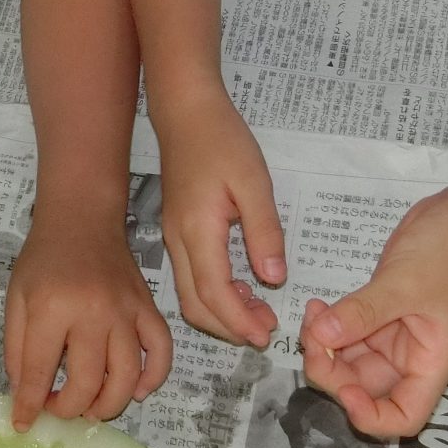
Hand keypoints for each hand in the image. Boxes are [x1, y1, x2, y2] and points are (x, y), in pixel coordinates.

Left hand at [5, 205, 172, 430]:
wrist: (82, 219)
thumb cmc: (43, 259)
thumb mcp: (16, 299)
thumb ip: (17, 348)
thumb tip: (24, 395)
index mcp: (52, 308)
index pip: (40, 371)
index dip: (30, 405)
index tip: (24, 424)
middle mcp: (92, 313)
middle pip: (87, 381)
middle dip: (70, 408)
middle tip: (59, 409)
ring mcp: (125, 311)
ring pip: (127, 375)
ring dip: (110, 404)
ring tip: (93, 409)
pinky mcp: (148, 308)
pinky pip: (162, 350)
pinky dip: (154, 377)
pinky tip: (137, 391)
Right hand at [152, 87, 286, 346]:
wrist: (186, 112)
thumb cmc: (222, 140)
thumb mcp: (254, 181)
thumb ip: (265, 230)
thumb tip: (274, 278)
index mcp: (197, 231)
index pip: (214, 294)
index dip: (239, 322)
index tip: (267, 335)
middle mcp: (178, 241)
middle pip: (195, 305)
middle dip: (229, 327)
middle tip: (266, 331)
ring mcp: (174, 237)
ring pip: (190, 293)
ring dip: (222, 313)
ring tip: (259, 313)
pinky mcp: (177, 231)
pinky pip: (190, 276)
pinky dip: (214, 293)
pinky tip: (242, 287)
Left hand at [300, 189, 447, 438]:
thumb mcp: (406, 282)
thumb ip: (363, 312)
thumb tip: (322, 336)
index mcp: (430, 363)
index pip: (403, 416)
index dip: (371, 416)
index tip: (344, 391)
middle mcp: (411, 357)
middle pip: (365, 389)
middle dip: (334, 371)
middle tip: (312, 336)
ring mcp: (394, 336)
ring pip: (350, 361)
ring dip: (325, 346)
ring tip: (312, 314)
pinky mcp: (380, 313)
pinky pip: (348, 332)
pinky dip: (329, 326)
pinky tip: (317, 306)